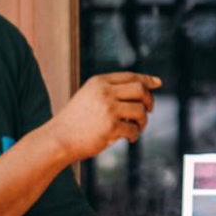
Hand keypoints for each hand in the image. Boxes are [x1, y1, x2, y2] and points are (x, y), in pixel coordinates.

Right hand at [45, 72, 161, 161]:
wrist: (58, 139)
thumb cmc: (75, 121)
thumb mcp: (89, 97)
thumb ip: (109, 92)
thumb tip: (141, 90)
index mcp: (98, 82)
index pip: (130, 76)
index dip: (146, 79)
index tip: (157, 83)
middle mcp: (104, 92)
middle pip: (140, 89)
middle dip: (149, 100)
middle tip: (149, 110)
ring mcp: (108, 109)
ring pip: (140, 110)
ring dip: (143, 120)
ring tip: (137, 127)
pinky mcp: (111, 126)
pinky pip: (134, 129)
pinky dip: (135, 135)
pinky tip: (130, 138)